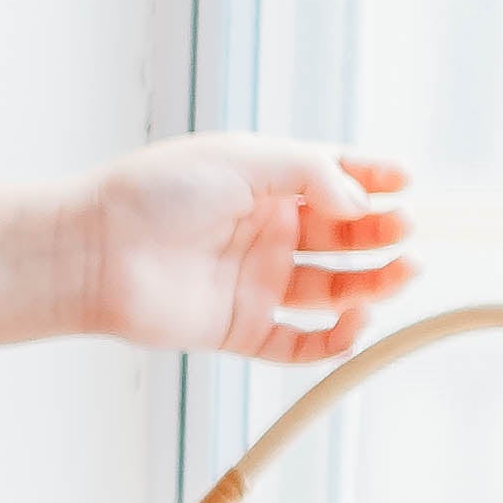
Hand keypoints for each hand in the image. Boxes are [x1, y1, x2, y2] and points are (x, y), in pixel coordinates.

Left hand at [79, 135, 413, 366]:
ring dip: (372, 284)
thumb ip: (310, 173)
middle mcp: (265, 233)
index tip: (407, 182)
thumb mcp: (243, 158)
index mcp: (266, 185)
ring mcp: (255, 283)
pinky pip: (299, 344)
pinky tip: (356, 323)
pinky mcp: (240, 329)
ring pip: (332, 291)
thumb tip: (362, 203)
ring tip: (402, 274)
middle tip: (406, 231)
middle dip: (381, 234)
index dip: (374, 181)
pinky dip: (333, 341)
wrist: (95, 249)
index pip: (335, 181)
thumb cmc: (157, 192)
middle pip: (344, 238)